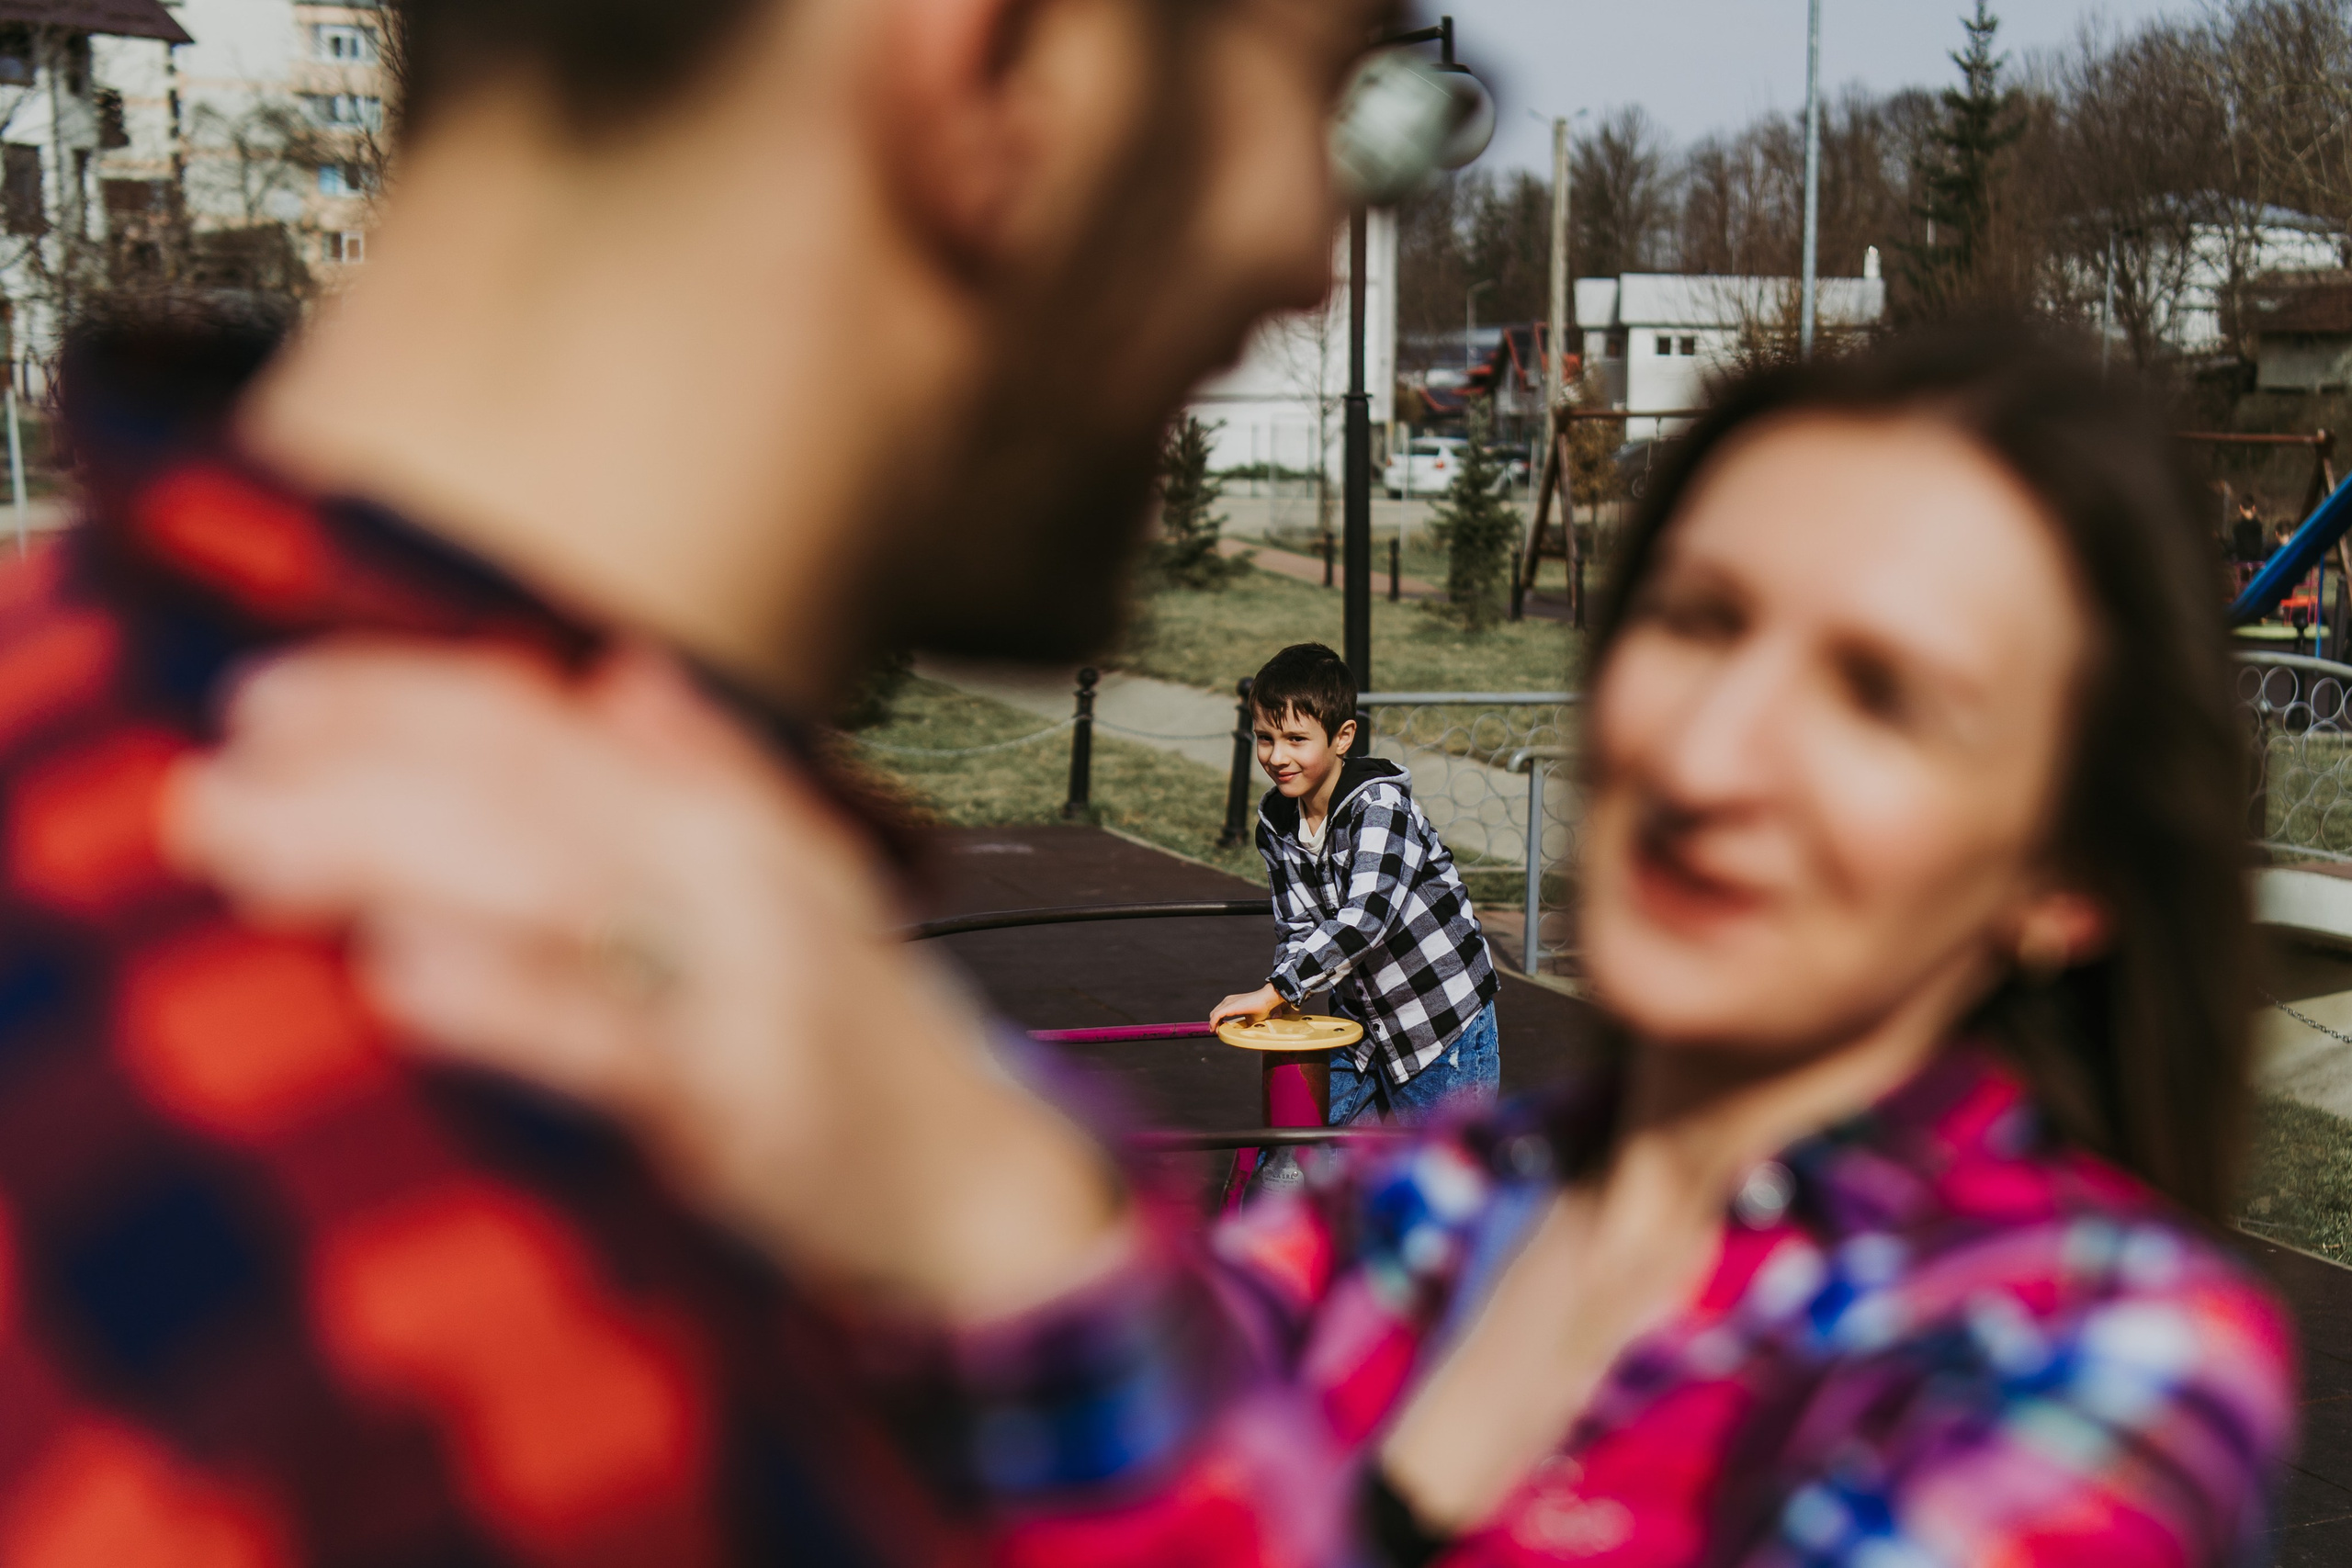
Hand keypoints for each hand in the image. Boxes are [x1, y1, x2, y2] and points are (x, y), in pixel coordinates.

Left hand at [162, 639, 1123, 1319]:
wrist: (986, 1189)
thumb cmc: (871, 1043)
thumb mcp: (808, 890)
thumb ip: (713, 780)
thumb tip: (620, 673)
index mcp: (733, 827)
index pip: (549, 728)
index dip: (405, 696)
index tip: (270, 694)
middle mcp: (739, 883)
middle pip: (532, 792)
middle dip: (362, 769)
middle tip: (213, 773)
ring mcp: (744, 988)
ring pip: (557, 887)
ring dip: (393, 856)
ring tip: (252, 845)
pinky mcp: (744, 1108)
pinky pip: (616, 1044)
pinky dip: (511, 1001)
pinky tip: (399, 975)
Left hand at [1210, 983, 1287, 1028]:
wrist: (1267, 999)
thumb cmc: (1262, 1008)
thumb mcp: (1250, 1020)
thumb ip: (1244, 1025)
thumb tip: (1242, 1034)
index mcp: (1232, 1002)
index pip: (1220, 1012)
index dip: (1217, 1022)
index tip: (1219, 1029)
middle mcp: (1228, 1001)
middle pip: (1215, 1013)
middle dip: (1214, 1024)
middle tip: (1217, 1032)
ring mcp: (1228, 1002)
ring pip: (1214, 1014)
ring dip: (1213, 1024)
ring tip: (1216, 1032)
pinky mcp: (1229, 1006)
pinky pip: (1216, 1015)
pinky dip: (1213, 1023)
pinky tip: (1215, 1029)